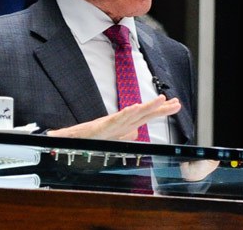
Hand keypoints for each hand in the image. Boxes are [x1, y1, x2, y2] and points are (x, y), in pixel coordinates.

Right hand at [47, 95, 180, 140]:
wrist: (67, 142)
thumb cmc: (88, 138)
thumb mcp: (110, 138)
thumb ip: (124, 135)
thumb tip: (136, 133)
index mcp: (122, 125)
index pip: (145, 117)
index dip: (160, 111)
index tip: (176, 104)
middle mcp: (118, 123)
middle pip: (142, 114)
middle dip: (159, 108)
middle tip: (175, 102)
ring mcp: (109, 124)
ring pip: (131, 114)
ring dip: (146, 107)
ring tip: (161, 100)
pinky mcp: (98, 127)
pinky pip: (113, 120)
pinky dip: (124, 114)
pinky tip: (134, 108)